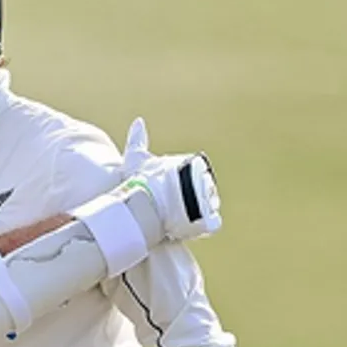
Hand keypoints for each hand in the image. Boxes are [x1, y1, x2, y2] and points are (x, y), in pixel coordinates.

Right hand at [116, 117, 221, 242]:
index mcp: (192, 167)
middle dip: (193, 197)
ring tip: (182, 216)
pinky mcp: (208, 222)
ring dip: (198, 211)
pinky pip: (212, 224)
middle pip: (203, 189)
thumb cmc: (136, 182)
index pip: (196, 173)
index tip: (168, 190)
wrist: (140, 209)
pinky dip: (204, 226)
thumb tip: (139, 120)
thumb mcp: (135, 159)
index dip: (184, 182)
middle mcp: (202, 183)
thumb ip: (137, 140)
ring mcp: (207, 203)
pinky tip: (192, 226)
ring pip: (208, 205)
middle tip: (173, 206)